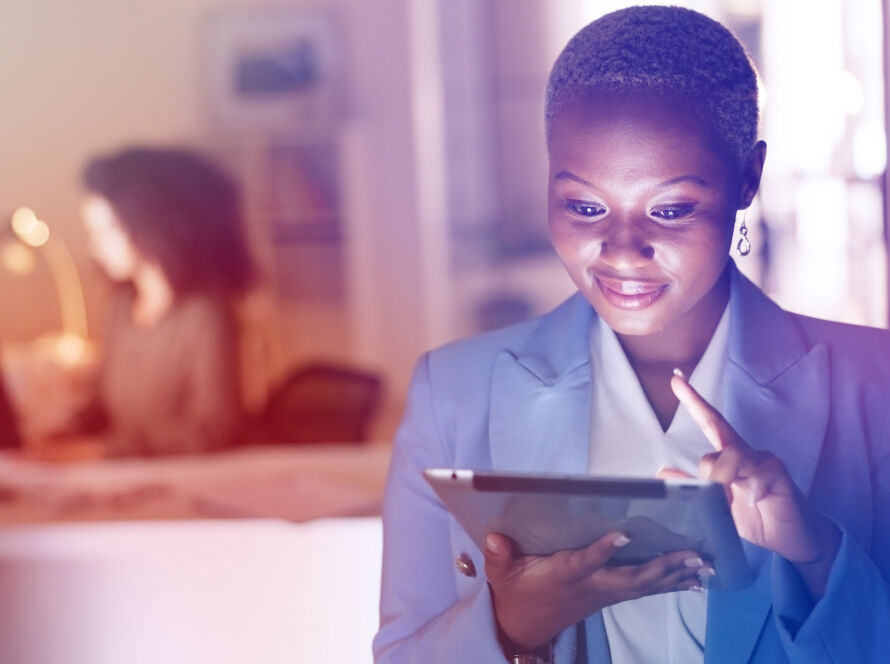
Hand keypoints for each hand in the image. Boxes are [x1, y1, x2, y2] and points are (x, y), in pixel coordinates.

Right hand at [484, 531, 709, 651]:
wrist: (525, 625)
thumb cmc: (515, 590)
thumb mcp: (500, 572)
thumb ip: (499, 554)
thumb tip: (495, 536)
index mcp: (563, 575)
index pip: (586, 562)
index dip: (605, 550)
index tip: (626, 535)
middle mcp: (589, 586)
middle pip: (629, 579)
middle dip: (660, 568)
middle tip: (691, 555)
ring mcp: (603, 593)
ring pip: (643, 585)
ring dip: (674, 575)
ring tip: (703, 564)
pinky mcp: (610, 595)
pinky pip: (645, 589)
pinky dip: (671, 583)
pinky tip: (694, 579)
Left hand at [667, 370, 839, 594]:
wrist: (795, 541)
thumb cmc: (757, 519)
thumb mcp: (719, 507)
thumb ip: (694, 489)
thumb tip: (663, 472)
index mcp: (731, 460)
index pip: (710, 426)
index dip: (694, 403)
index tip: (676, 380)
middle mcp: (747, 454)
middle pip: (719, 428)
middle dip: (697, 405)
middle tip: (677, 384)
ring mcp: (764, 462)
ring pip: (730, 453)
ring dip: (719, 477)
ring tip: (725, 500)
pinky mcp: (779, 475)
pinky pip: (758, 471)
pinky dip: (750, 486)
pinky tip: (753, 499)